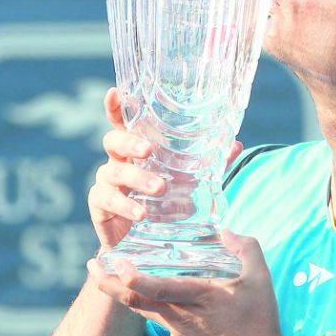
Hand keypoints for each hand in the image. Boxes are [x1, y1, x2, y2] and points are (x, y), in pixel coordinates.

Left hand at [87, 229, 284, 335]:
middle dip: (108, 283)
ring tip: (116, 270)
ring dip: (125, 291)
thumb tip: (226, 230)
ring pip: (143, 310)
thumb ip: (246, 248)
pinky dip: (150, 302)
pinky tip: (154, 289)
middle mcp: (181, 316)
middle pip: (134, 302)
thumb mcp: (260, 278)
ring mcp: (177, 330)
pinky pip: (159, 317)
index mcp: (199, 298)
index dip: (131, 278)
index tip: (115, 262)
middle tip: (93, 263)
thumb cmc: (258, 317)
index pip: (156, 290)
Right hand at [88, 87, 243, 251]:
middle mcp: (118, 160)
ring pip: (113, 171)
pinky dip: (125, 206)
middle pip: (114, 141)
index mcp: (136, 149)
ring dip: (137, 178)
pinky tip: (141, 213)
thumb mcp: (190, 182)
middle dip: (130, 142)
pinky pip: (106, 200)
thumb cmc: (166, 204)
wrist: (143, 244)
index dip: (115, 107)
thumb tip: (235, 144)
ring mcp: (106, 182)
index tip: (114, 92)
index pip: (123, 123)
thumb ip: (210, 164)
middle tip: (149, 150)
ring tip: (159, 188)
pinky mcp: (100, 206)